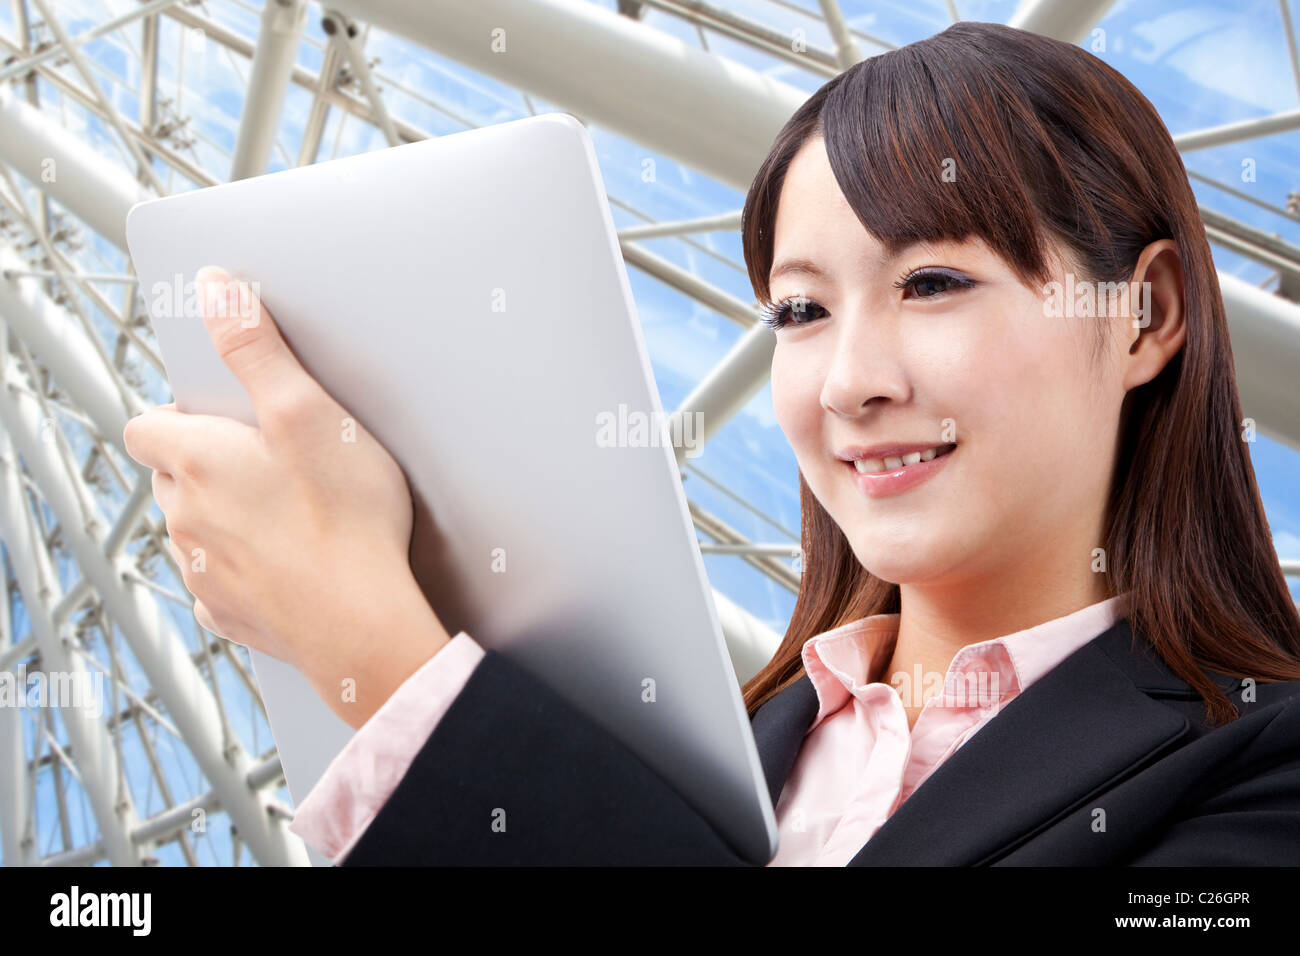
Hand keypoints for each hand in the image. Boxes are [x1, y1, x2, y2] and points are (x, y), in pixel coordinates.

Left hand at [123, 265, 451, 729]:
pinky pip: (218, 581)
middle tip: (268, 458)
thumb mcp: (307, 410)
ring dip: (222, 515)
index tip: (220, 416)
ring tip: (285, 510)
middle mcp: (184, 518)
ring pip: (193, 529)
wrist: (362, 622)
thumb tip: (215, 288)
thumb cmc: (344, 518)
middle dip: (206, 463)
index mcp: (195, 462)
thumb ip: (256, 347)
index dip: (178, 416)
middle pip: (172, 477)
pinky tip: (286, 560)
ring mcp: (203, 571)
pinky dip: (241, 567)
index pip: (145, 426)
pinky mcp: (229, 613)